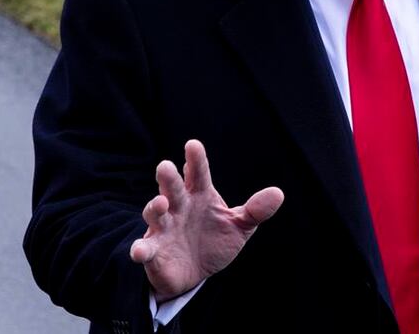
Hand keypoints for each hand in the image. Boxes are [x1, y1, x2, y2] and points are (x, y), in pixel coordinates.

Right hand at [129, 139, 284, 300]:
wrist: (194, 273)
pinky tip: (140, 251)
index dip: (195, 160)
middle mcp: (178, 207)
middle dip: (168, 178)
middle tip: (166, 166)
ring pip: (155, 213)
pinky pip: (146, 249)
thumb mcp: (239, 226)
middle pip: (172, 189)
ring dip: (154, 208)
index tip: (193, 145)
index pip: (197, 174)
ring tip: (161, 204)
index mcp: (199, 195)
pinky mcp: (154, 252)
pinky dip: (141, 250)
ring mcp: (163, 228)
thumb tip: (278, 193)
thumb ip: (255, 211)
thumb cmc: (214, 241)